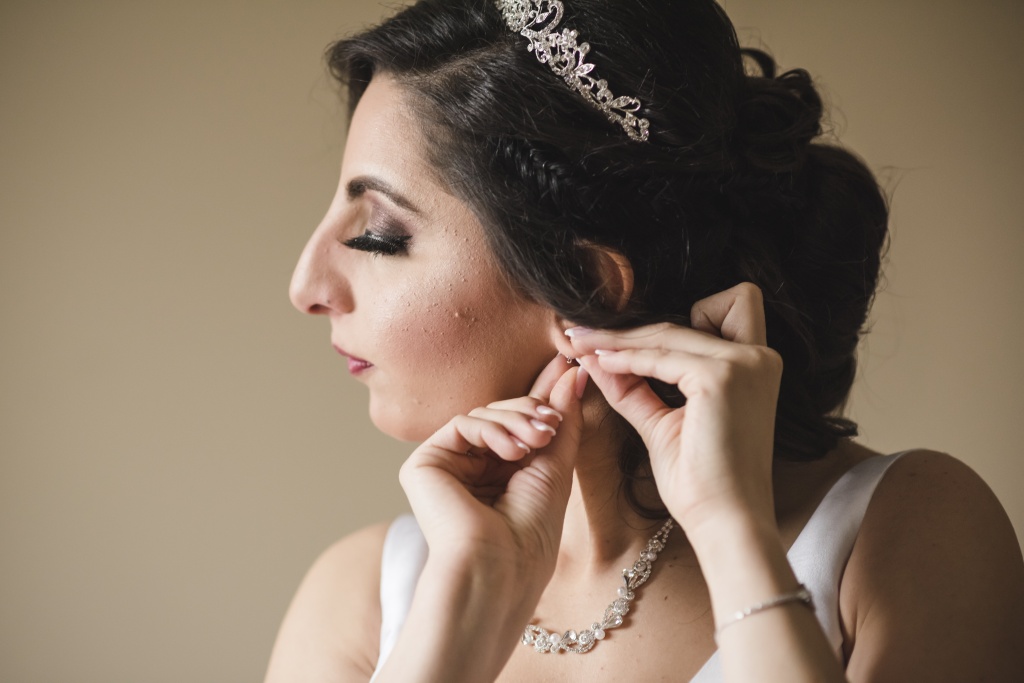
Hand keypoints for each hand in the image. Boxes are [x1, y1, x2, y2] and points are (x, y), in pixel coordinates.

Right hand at [398, 354, 585, 590]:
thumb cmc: (530, 533)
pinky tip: (512, 453)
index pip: (520, 421)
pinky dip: (492, 430)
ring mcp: (447, 464)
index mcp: (500, 471)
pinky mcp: (425, 463)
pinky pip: (462, 424)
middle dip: (533, 409)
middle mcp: (471, 467)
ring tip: (540, 439)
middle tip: (552, 423)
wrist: (499, 568)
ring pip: (484, 414)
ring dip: (518, 419)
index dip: (544, 393)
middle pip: (502, 412)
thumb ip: (561, 420)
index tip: (569, 366)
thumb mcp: (555, 467)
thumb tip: (573, 372)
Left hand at [566, 283, 782, 537]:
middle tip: (580, 335)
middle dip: (631, 325)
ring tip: (579, 347)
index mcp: (754, 366)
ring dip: (618, 338)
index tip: (608, 336)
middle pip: (682, 314)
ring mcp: (744, 364)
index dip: (663, 324)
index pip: (708, 316)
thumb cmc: (702, 481)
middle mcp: (758, 357)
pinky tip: (600, 365)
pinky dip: (626, 358)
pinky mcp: (722, 377)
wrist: (725, 522)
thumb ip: (635, 386)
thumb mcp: (664, 422)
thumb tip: (596, 357)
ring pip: (666, 331)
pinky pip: (660, 355)